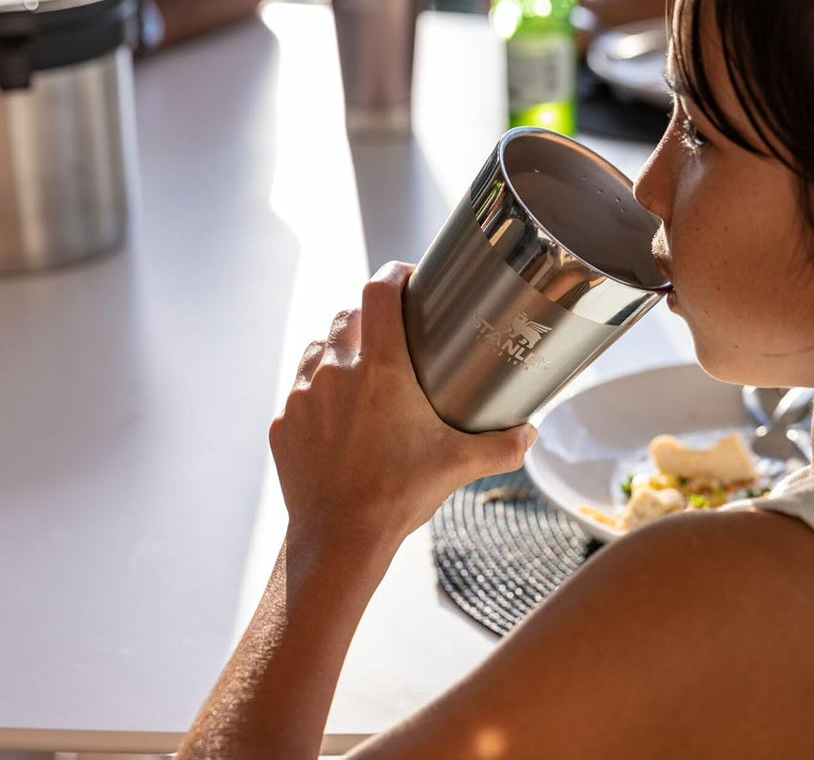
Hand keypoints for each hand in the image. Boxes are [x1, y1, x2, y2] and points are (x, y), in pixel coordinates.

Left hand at [269, 262, 537, 551]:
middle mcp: (335, 372)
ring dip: (338, 350)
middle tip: (391, 332)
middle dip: (368, 315)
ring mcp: (302, 396)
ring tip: (360, 371)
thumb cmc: (397, 496)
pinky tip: (336, 417)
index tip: (407, 277)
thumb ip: (502, 446)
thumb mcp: (458, 466)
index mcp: (381, 370)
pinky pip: (299, 393)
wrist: (339, 539)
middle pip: (347, 315)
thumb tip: (530, 435)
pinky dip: (316, 395)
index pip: (378, 292)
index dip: (393, 274)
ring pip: (318, 350)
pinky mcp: (283, 423)